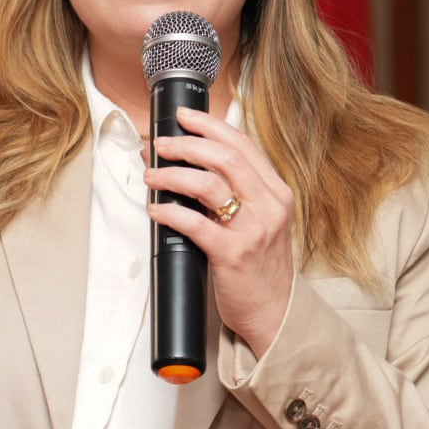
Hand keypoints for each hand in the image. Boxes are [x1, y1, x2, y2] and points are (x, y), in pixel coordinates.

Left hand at [143, 107, 295, 356]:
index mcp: (276, 192)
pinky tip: (155, 210)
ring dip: (172, 175)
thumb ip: (240, 192)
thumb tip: (193, 163)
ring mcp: (252, 230)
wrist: (275, 312)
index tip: (185, 116)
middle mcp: (269, 206)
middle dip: (186, 144)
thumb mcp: (263, 220)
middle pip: (224, 157)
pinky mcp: (232, 255)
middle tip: (160, 144)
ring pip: (208, 184)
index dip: (211, 125)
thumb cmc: (262, 266)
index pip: (243, 144)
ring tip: (151, 175)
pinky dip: (169, 213)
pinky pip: (194, 224)